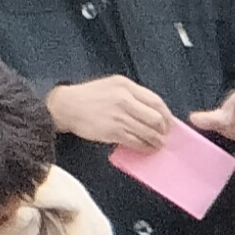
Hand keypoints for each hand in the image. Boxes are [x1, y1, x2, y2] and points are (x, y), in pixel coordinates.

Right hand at [49, 75, 175, 149]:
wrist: (65, 105)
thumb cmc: (90, 97)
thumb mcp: (112, 86)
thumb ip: (133, 96)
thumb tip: (155, 113)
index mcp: (126, 86)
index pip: (157, 102)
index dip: (167, 116)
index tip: (168, 124)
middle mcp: (124, 99)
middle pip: (157, 118)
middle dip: (164, 130)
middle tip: (164, 136)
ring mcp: (119, 115)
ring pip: (149, 132)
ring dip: (157, 141)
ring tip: (158, 144)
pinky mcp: (113, 131)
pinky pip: (137, 142)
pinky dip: (145, 147)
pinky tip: (147, 148)